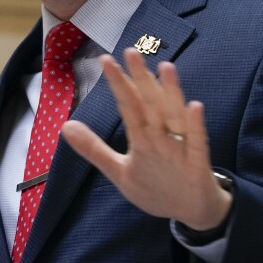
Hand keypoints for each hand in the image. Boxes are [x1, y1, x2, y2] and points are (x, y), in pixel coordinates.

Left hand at [61, 49, 231, 230]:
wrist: (192, 211)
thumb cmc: (156, 186)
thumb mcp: (119, 170)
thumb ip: (94, 148)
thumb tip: (65, 127)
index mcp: (142, 135)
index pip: (128, 105)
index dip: (118, 84)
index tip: (105, 60)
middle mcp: (160, 135)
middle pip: (149, 103)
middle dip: (140, 78)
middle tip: (131, 51)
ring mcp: (179, 147)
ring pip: (174, 115)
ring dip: (171, 92)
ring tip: (165, 68)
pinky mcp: (197, 162)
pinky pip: (197, 142)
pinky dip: (195, 125)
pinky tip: (194, 107)